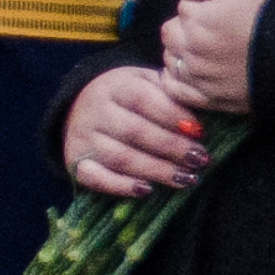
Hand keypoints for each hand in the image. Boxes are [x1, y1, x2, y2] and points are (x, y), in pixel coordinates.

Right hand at [62, 65, 212, 199]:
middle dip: (172, 148)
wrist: (83, 105)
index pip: (144, 100)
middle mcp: (94, 111)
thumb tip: (198, 122)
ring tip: (187, 178)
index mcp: (115, 86)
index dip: (173, 116)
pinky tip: (146, 190)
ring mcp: (82, 138)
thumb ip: (170, 94)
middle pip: (135, 131)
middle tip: (200, 159)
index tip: (200, 132)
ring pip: (121, 158)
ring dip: (157, 170)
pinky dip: (120, 186)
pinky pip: (95, 178)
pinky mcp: (75, 162)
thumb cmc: (130, 97)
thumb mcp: (148, 83)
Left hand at [158, 0, 268, 113]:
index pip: (184, 7)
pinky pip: (175, 89)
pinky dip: (176, 79)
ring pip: (170, 59)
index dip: (202, 6)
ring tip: (206, 50)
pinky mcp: (206, 98)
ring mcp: (197, 76)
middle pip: (170, 33)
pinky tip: (191, 72)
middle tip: (211, 29)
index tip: (222, 10)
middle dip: (185, 27)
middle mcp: (191, 48)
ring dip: (180, 52)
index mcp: (197, 19)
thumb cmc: (273, 15)